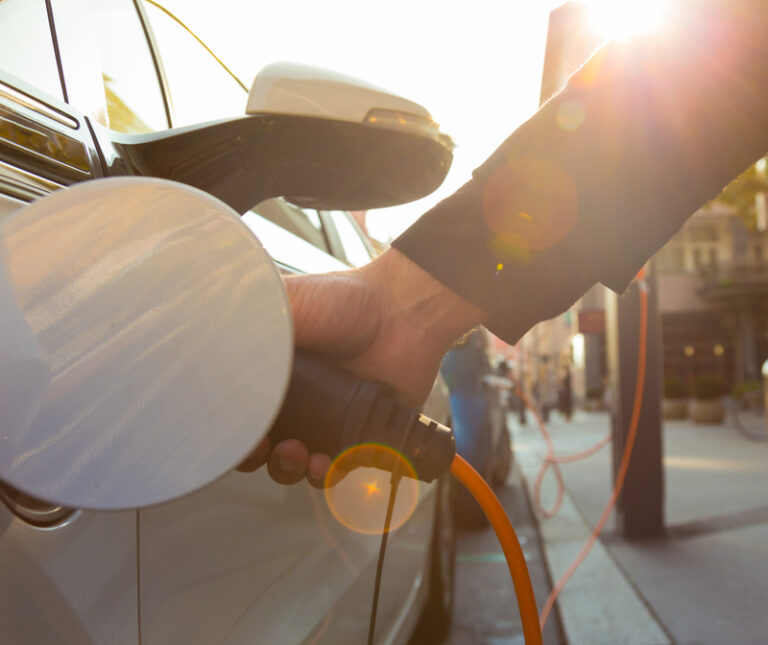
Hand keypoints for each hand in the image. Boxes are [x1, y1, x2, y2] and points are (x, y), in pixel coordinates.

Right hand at [238, 248, 485, 485]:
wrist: (402, 312)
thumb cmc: (347, 300)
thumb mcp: (287, 304)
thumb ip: (248, 329)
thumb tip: (206, 350)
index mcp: (271, 370)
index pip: (237, 411)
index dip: (230, 430)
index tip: (229, 435)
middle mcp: (296, 398)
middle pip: (260, 444)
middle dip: (256, 456)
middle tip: (264, 447)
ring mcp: (327, 418)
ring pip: (294, 463)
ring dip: (289, 468)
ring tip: (299, 454)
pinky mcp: (359, 433)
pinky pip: (337, 467)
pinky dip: (328, 473)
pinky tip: (327, 461)